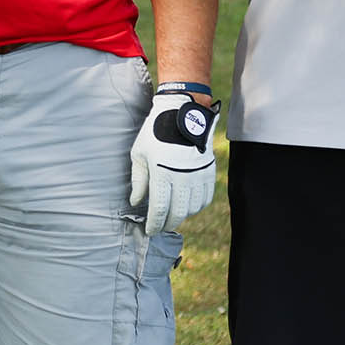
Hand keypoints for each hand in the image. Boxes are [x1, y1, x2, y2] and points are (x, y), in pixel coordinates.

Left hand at [128, 90, 219, 233]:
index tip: (149, 230)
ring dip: (181, 215)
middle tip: (160, 228)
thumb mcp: (139, 154)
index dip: (154, 224)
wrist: (182, 113)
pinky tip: (187, 204)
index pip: (159, 209)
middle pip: (177, 213)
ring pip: (192, 208)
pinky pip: (205, 198)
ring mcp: (198, 175)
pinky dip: (196, 206)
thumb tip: (136, 202)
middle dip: (167, 224)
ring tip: (171, 215)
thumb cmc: (154, 132)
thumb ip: (138, 180)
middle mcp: (182, 177)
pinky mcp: (209, 172)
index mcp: (162, 173)